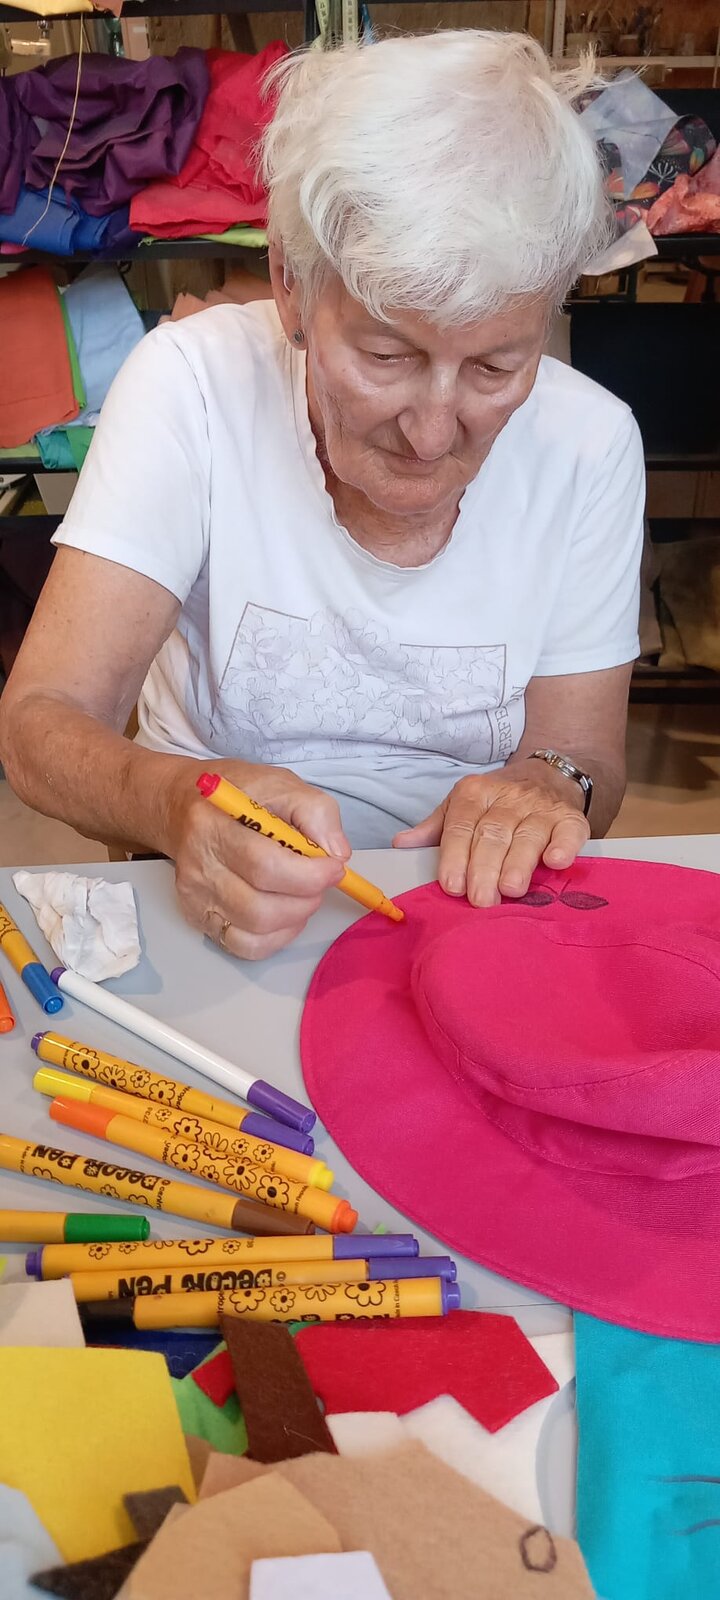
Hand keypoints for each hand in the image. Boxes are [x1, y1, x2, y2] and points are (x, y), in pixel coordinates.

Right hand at [167, 759, 349, 959]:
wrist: (184, 806)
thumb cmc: (237, 795)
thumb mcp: (281, 784)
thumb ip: (315, 812)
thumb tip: (336, 852)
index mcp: (216, 826)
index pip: (266, 866)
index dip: (310, 875)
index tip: (334, 867)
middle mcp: (200, 866)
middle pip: (260, 906)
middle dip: (306, 899)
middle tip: (319, 880)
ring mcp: (196, 896)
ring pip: (255, 930)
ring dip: (294, 917)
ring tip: (301, 893)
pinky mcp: (199, 917)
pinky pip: (244, 946)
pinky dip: (276, 937)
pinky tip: (284, 914)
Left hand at [393, 769, 589, 906]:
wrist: (548, 775)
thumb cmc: (498, 802)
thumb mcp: (462, 806)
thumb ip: (436, 828)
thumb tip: (401, 844)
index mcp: (475, 793)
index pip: (461, 825)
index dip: (455, 856)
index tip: (452, 885)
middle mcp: (508, 797)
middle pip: (492, 833)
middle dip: (484, 868)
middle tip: (480, 900)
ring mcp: (541, 807)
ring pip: (527, 835)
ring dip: (518, 863)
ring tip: (510, 889)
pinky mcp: (571, 818)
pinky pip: (569, 832)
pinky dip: (563, 846)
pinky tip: (555, 862)